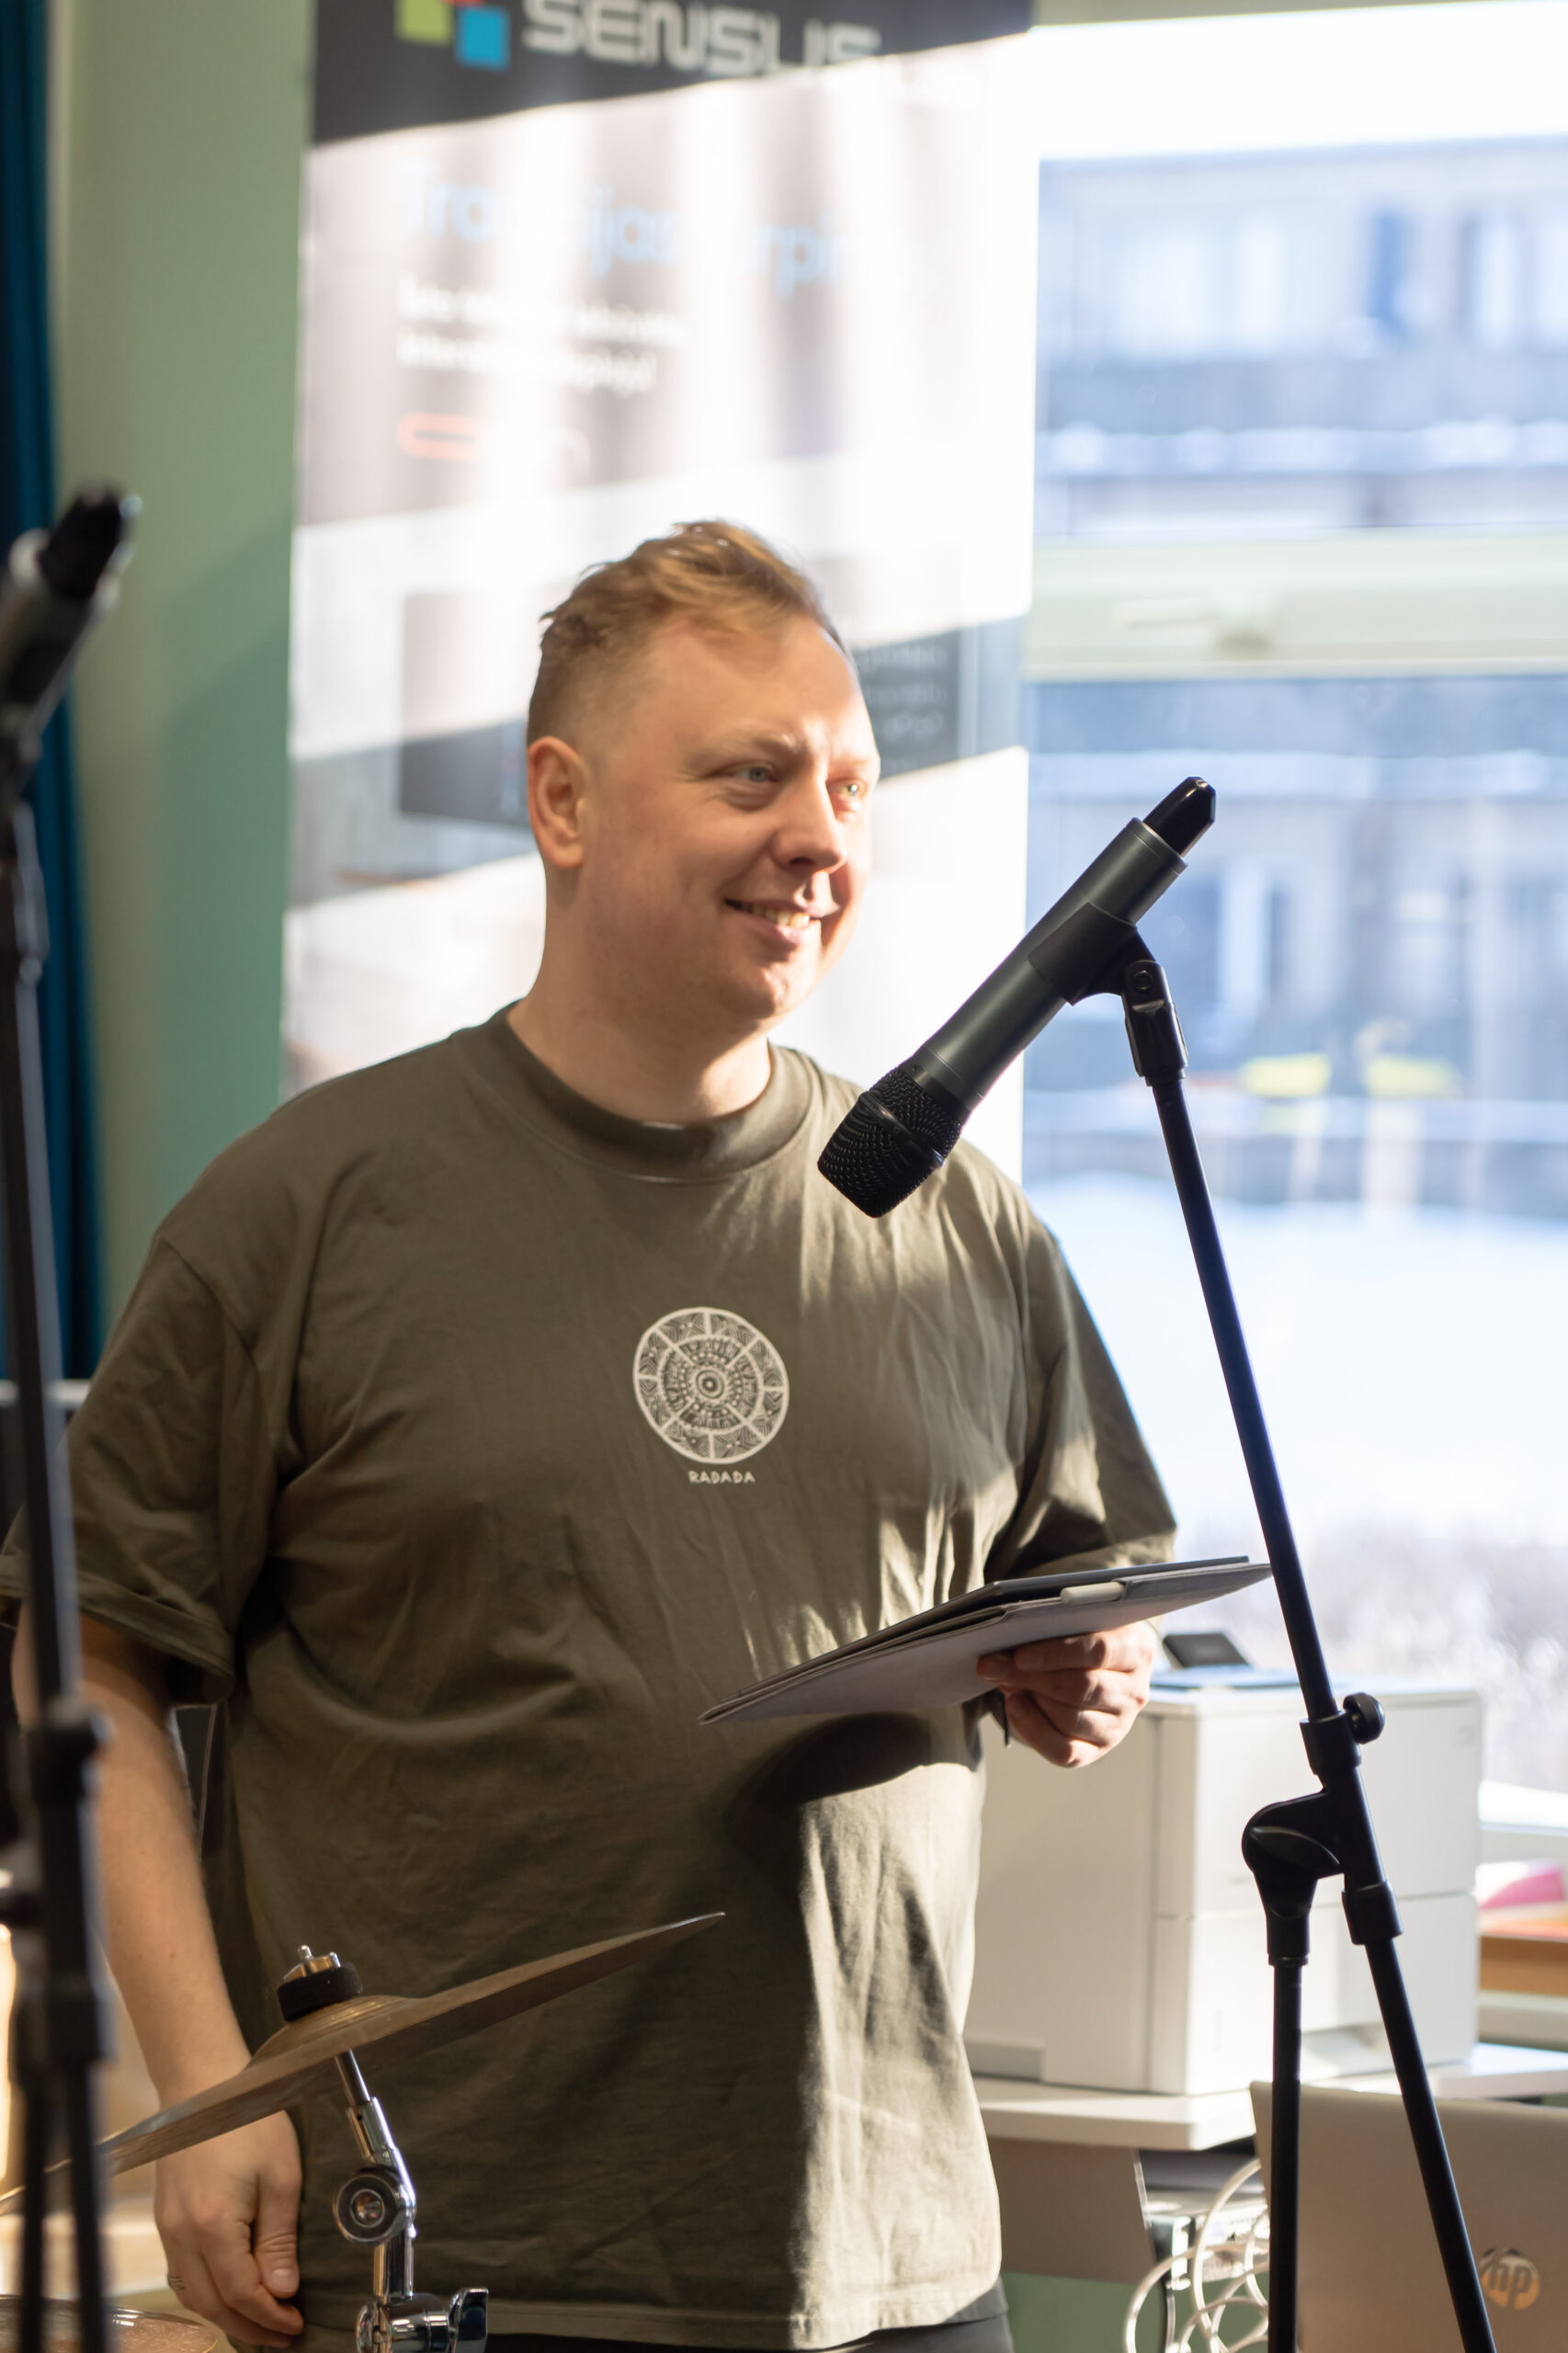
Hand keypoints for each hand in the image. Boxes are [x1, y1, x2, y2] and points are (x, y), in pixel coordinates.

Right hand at [155, 2110, 303, 2346]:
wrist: (203, 2085)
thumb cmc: (247, 2120)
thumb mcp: (281, 2176)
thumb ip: (279, 2238)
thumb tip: (283, 2289)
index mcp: (212, 2224)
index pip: (240, 2293)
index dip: (269, 2316)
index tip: (295, 2324)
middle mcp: (182, 2234)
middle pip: (212, 2304)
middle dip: (248, 2327)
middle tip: (281, 2335)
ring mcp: (168, 2228)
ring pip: (193, 2295)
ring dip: (226, 2315)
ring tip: (260, 2322)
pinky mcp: (165, 2220)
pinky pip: (182, 2273)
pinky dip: (207, 2293)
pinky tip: (230, 2293)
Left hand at [977, 1619, 1159, 1767]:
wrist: (1094, 1667)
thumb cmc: (1080, 1639)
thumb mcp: (1074, 1625)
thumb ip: (1047, 1631)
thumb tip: (1002, 1653)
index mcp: (1136, 1649)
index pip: (1100, 1650)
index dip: (1057, 1653)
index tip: (1020, 1654)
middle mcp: (1135, 1691)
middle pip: (1082, 1687)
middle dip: (1032, 1677)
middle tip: (995, 1666)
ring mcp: (1119, 1725)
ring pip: (1071, 1719)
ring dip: (1031, 1699)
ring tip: (1005, 1682)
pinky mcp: (1098, 1750)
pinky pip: (1065, 1751)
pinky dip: (1033, 1730)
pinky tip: (1015, 1706)